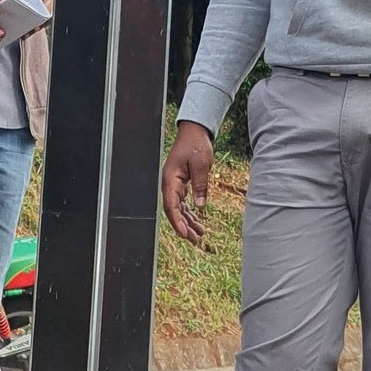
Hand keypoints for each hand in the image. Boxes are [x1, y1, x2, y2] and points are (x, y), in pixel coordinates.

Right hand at [161, 122, 213, 244]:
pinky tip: (197, 221)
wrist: (194, 131)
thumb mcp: (201, 164)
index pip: (171, 205)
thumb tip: (200, 206)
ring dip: (188, 221)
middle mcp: (169, 183)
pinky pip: (183, 202)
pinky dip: (189, 212)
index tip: (184, 234)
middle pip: (173, 210)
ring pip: (178, 208)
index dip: (177, 222)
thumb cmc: (196, 144)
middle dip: (183, 226)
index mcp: (170, 178)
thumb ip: (200, 185)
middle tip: (195, 239)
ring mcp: (174, 184)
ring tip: (199, 235)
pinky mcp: (180, 183)